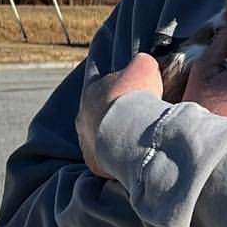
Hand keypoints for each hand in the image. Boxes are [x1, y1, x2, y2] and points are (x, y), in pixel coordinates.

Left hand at [76, 52, 163, 177]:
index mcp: (91, 91)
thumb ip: (140, 63)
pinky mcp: (94, 162)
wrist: (132, 133)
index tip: (113, 81)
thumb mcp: (144, 66)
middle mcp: (82, 116)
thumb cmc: (136, 97)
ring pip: (99, 136)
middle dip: (113, 112)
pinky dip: (115, 156)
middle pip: (96, 111)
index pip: (95, 77)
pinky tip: (131, 155)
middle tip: (131, 115)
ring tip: (133, 138)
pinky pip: (104, 158)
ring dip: (113, 136)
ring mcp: (86, 141)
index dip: (106, 77)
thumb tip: (142, 66)